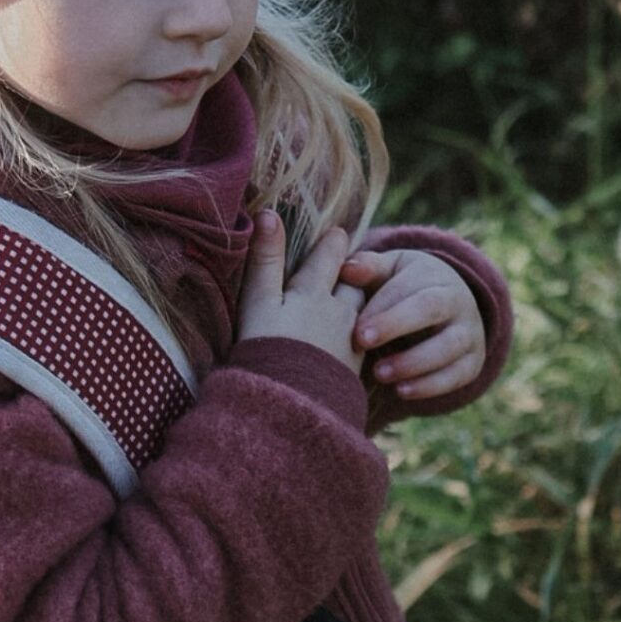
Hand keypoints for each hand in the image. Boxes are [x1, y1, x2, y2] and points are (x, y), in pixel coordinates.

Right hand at [236, 209, 365, 373]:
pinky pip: (360, 350)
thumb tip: (268, 214)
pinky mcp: (351, 376)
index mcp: (315, 293)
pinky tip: (346, 350)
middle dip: (353, 276)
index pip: (330, 258)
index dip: (333, 244)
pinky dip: (355, 342)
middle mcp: (339, 314)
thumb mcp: (259, 302)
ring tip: (348, 310)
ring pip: (360, 317)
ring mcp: (349, 346)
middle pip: (353, 286)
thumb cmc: (268, 350)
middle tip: (350, 270)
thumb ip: (264, 260)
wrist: (294, 407)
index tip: (339, 234)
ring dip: (356, 310)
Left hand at [339, 246, 484, 402]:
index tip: (354, 328)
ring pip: (449, 345)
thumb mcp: (387, 273)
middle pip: (431, 308)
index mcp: (432, 274)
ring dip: (412, 362)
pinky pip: (457, 375)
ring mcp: (469, 332)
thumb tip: (347, 270)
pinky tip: (401, 390)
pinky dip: (430, 386)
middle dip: (395, 324)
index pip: (407, 287)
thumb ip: (367, 269)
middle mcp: (457, 300)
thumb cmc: (402, 291)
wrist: (445, 311)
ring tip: (380, 373)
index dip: (381, 308)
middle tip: (362, 342)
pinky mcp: (473, 362)